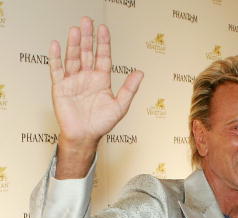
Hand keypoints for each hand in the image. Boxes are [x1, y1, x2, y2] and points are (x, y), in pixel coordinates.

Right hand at [49, 16, 142, 177]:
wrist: (85, 136)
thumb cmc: (102, 123)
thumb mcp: (120, 106)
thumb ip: (129, 89)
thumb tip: (140, 72)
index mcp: (101, 80)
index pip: (103, 57)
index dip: (103, 43)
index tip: (103, 28)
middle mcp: (87, 77)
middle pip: (86, 53)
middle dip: (87, 38)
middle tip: (87, 21)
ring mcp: (73, 81)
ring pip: (73, 58)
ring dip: (73, 43)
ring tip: (75, 29)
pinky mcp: (60, 87)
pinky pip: (57, 70)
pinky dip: (55, 58)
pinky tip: (56, 45)